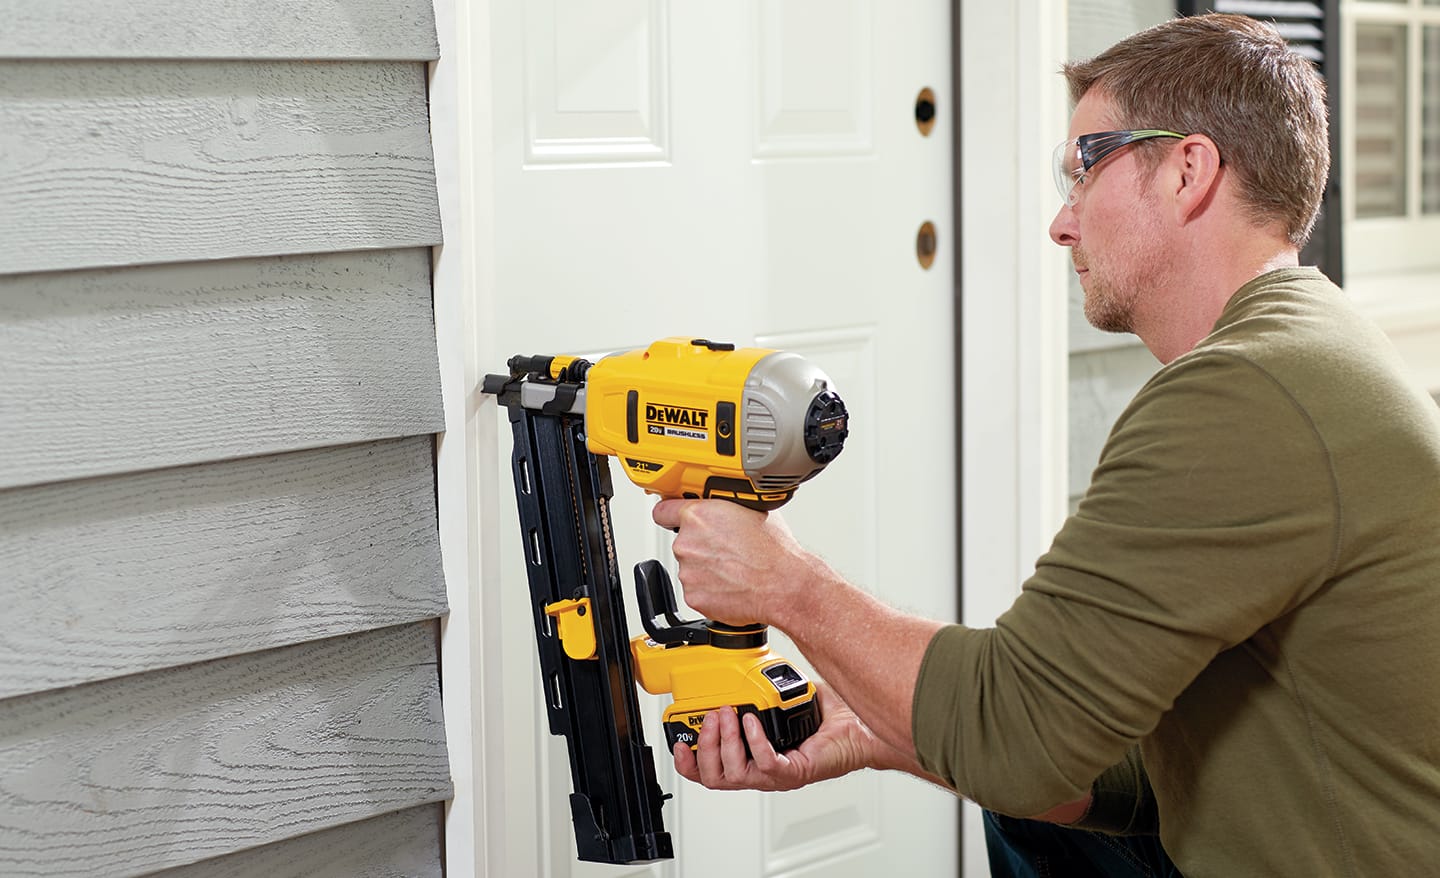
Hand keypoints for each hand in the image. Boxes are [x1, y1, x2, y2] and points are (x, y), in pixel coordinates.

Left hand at [651, 498, 825, 627]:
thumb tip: (722, 503)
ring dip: (706, 568)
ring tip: (734, 569)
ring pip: (690, 567)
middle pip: (682, 542)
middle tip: (726, 550)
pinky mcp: (693, 596)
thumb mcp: (752, 509)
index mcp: (698, 516)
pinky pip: (697, 590)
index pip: (663, 510)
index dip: (670, 513)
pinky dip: (710, 589)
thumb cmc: (774, 550)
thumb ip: (725, 505)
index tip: (672, 517)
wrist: (783, 586)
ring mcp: (688, 571)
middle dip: (699, 545)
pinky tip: (731, 584)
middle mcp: (687, 543)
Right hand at [671, 683, 906, 791]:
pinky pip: (765, 765)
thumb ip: (757, 685)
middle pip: (714, 777)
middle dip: (704, 746)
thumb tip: (740, 657)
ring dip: (724, 744)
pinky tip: (753, 722)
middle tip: (710, 716)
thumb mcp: (780, 696)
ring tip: (728, 715)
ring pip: (734, 774)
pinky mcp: (795, 772)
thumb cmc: (826, 718)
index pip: (709, 771)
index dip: (688, 761)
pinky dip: (754, 742)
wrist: (860, 728)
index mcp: (751, 758)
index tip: (679, 740)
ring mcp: (777, 774)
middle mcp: (761, 771)